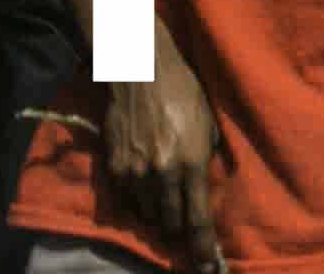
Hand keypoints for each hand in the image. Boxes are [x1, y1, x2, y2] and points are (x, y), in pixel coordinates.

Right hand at [102, 35, 225, 270]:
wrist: (141, 71)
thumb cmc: (185, 92)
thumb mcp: (209, 125)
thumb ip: (205, 160)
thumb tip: (202, 188)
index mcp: (191, 164)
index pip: (197, 220)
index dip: (201, 250)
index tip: (208, 269)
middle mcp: (162, 174)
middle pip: (170, 224)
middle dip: (179, 233)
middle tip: (184, 233)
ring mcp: (135, 173)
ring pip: (147, 215)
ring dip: (158, 216)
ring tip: (165, 209)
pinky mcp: (114, 168)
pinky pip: (127, 201)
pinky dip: (137, 203)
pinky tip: (145, 193)